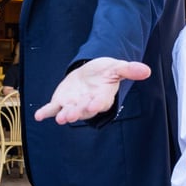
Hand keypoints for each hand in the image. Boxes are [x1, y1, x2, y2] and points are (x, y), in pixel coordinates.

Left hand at [33, 57, 150, 124]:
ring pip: (68, 112)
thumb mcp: (116, 67)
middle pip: (82, 110)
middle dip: (77, 112)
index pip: (99, 102)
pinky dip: (46, 113)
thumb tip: (147, 70)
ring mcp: (73, 105)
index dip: (96, 104)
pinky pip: (52, 109)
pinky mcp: (60, 102)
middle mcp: (87, 104)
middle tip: (70, 116)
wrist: (89, 72)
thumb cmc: (105, 72)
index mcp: (102, 97)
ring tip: (60, 118)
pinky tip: (38, 116)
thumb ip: (129, 70)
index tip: (93, 104)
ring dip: (63, 115)